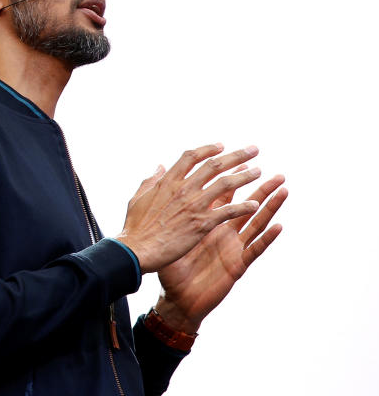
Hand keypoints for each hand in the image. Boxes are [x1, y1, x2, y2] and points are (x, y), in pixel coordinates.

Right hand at [115, 143, 262, 271]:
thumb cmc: (135, 227)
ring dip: (245, 176)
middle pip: (215, 165)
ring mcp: (194, 205)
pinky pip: (229, 211)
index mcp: (168, 181)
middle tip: (253, 150)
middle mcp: (183, 189)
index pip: (191, 157)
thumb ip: (151, 180)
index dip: (208, 149)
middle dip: (237, 156)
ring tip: (259, 172)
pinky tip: (255, 205)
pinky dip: (244, 207)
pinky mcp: (202, 223)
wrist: (137, 249)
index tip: (221, 146)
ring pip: (226, 184)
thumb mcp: (138, 197)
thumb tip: (160, 166)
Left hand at [154, 171, 286, 332]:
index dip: (231, 178)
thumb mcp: (168, 234)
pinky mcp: (237, 265)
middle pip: (244, 205)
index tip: (241, 159)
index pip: (221, 196)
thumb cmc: (171, 267)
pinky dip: (267, 238)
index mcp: (206, 222)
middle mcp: (223, 232)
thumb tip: (158, 185)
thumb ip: (168, 209)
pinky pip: (254, 250)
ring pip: (255, 223)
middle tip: (275, 171)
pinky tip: (278, 226)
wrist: (177, 300)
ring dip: (270, 207)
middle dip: (260, 189)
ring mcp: (232, 247)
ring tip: (283, 190)